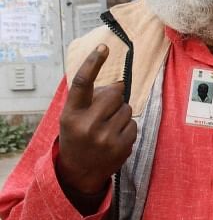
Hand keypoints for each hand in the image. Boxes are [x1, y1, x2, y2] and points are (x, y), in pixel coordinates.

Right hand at [57, 45, 135, 197]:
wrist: (79, 172)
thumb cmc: (77, 136)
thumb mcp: (74, 117)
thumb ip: (92, 98)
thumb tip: (121, 84)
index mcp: (71, 114)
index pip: (82, 83)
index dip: (93, 63)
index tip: (104, 47)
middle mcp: (87, 125)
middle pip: (114, 94)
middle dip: (113, 97)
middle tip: (104, 111)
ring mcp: (105, 137)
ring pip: (126, 109)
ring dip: (120, 113)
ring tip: (106, 128)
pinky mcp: (121, 146)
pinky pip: (133, 124)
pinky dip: (127, 127)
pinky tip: (114, 138)